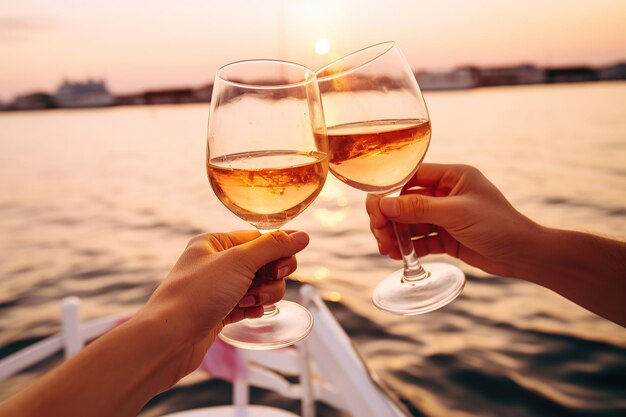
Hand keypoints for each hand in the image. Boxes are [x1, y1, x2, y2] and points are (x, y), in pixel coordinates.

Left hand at [139, 230, 308, 381]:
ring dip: (263, 294)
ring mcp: (219, 289)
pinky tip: (249, 313)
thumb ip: (273, 247)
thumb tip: (302, 235)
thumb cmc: (195, 295)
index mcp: (215, 243)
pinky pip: (250, 305)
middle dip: (271, 276)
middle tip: (265, 282)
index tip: (282, 266)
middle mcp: (216, 263)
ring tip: (249, 302)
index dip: (276, 251)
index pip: (259, 239)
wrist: (169, 339)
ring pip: (260, 285)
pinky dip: (254, 308)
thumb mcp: (239, 262)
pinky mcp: (220, 312)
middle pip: (264, 263)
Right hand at [367, 164, 538, 276]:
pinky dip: (408, 247)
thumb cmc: (498, 226)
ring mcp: (445, 216)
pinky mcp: (446, 237)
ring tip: (386, 249)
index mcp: (452, 177)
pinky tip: (398, 256)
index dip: (389, 192)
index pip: (410, 178)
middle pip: (405, 202)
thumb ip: (419, 208)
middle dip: (389, 218)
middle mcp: (446, 194)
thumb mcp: (456, 213)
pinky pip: (420, 239)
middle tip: (379, 234)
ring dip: (396, 235)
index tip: (375, 210)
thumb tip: (383, 204)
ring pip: (410, 222)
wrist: (524, 255)